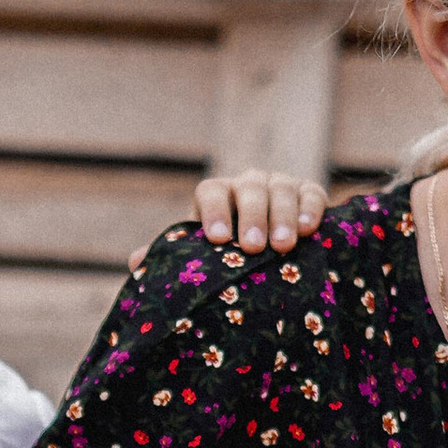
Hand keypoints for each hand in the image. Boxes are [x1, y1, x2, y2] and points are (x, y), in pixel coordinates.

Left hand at [131, 170, 327, 267]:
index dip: (213, 212)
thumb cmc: (231, 258)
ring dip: (282, 216)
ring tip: (284, 246)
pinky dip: (309, 209)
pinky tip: (308, 230)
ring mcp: (280, 185)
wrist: (275, 250)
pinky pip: (311, 194)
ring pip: (281, 189)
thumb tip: (136, 263)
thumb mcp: (204, 257)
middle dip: (251, 216)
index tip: (217, 240)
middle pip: (248, 189)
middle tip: (253, 247)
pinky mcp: (309, 193)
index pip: (211, 191)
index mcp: (218, 195)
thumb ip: (176, 257)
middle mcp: (248, 184)